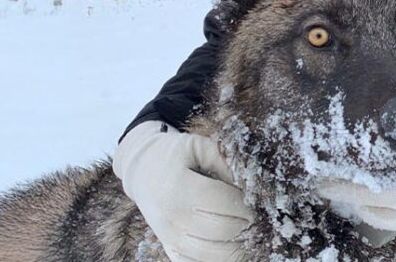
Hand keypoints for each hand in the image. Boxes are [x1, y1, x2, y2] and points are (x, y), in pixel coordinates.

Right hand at [113, 121, 251, 261]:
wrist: (141, 170)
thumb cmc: (173, 154)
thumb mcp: (197, 145)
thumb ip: (223, 159)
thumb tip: (246, 181)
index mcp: (179, 187)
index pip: (222, 202)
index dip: (244, 203)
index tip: (253, 200)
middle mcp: (172, 215)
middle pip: (221, 230)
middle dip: (244, 224)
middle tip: (253, 217)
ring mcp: (169, 236)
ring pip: (211, 254)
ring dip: (235, 247)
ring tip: (245, 233)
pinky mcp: (168, 247)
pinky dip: (216, 259)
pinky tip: (228, 246)